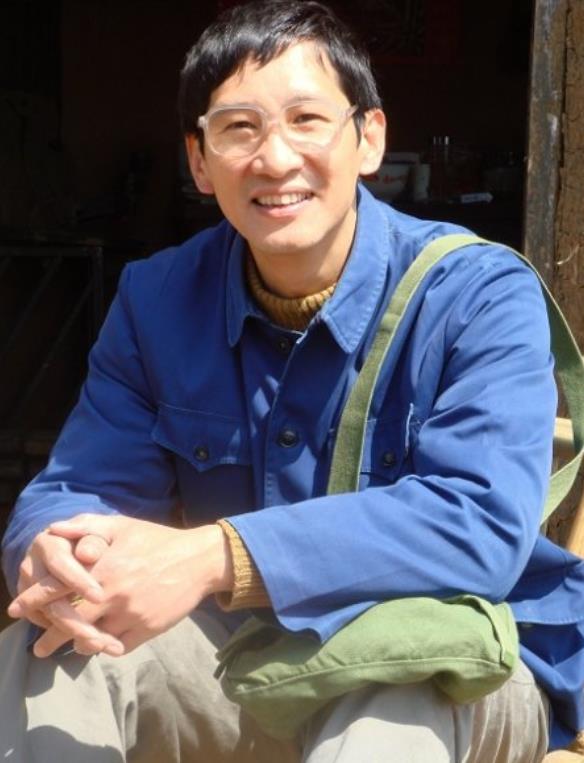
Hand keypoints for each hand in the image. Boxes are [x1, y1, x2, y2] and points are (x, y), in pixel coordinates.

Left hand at [9, 514, 233, 656]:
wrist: (199, 560)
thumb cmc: (158, 540)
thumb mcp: (123, 526)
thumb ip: (87, 526)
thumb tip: (53, 528)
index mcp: (105, 568)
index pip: (58, 588)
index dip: (34, 600)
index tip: (17, 610)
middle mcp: (114, 594)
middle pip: (70, 624)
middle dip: (49, 639)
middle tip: (38, 649)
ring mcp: (131, 615)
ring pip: (93, 641)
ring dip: (78, 645)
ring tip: (69, 648)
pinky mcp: (147, 630)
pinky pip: (117, 647)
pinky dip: (106, 648)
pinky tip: (101, 645)